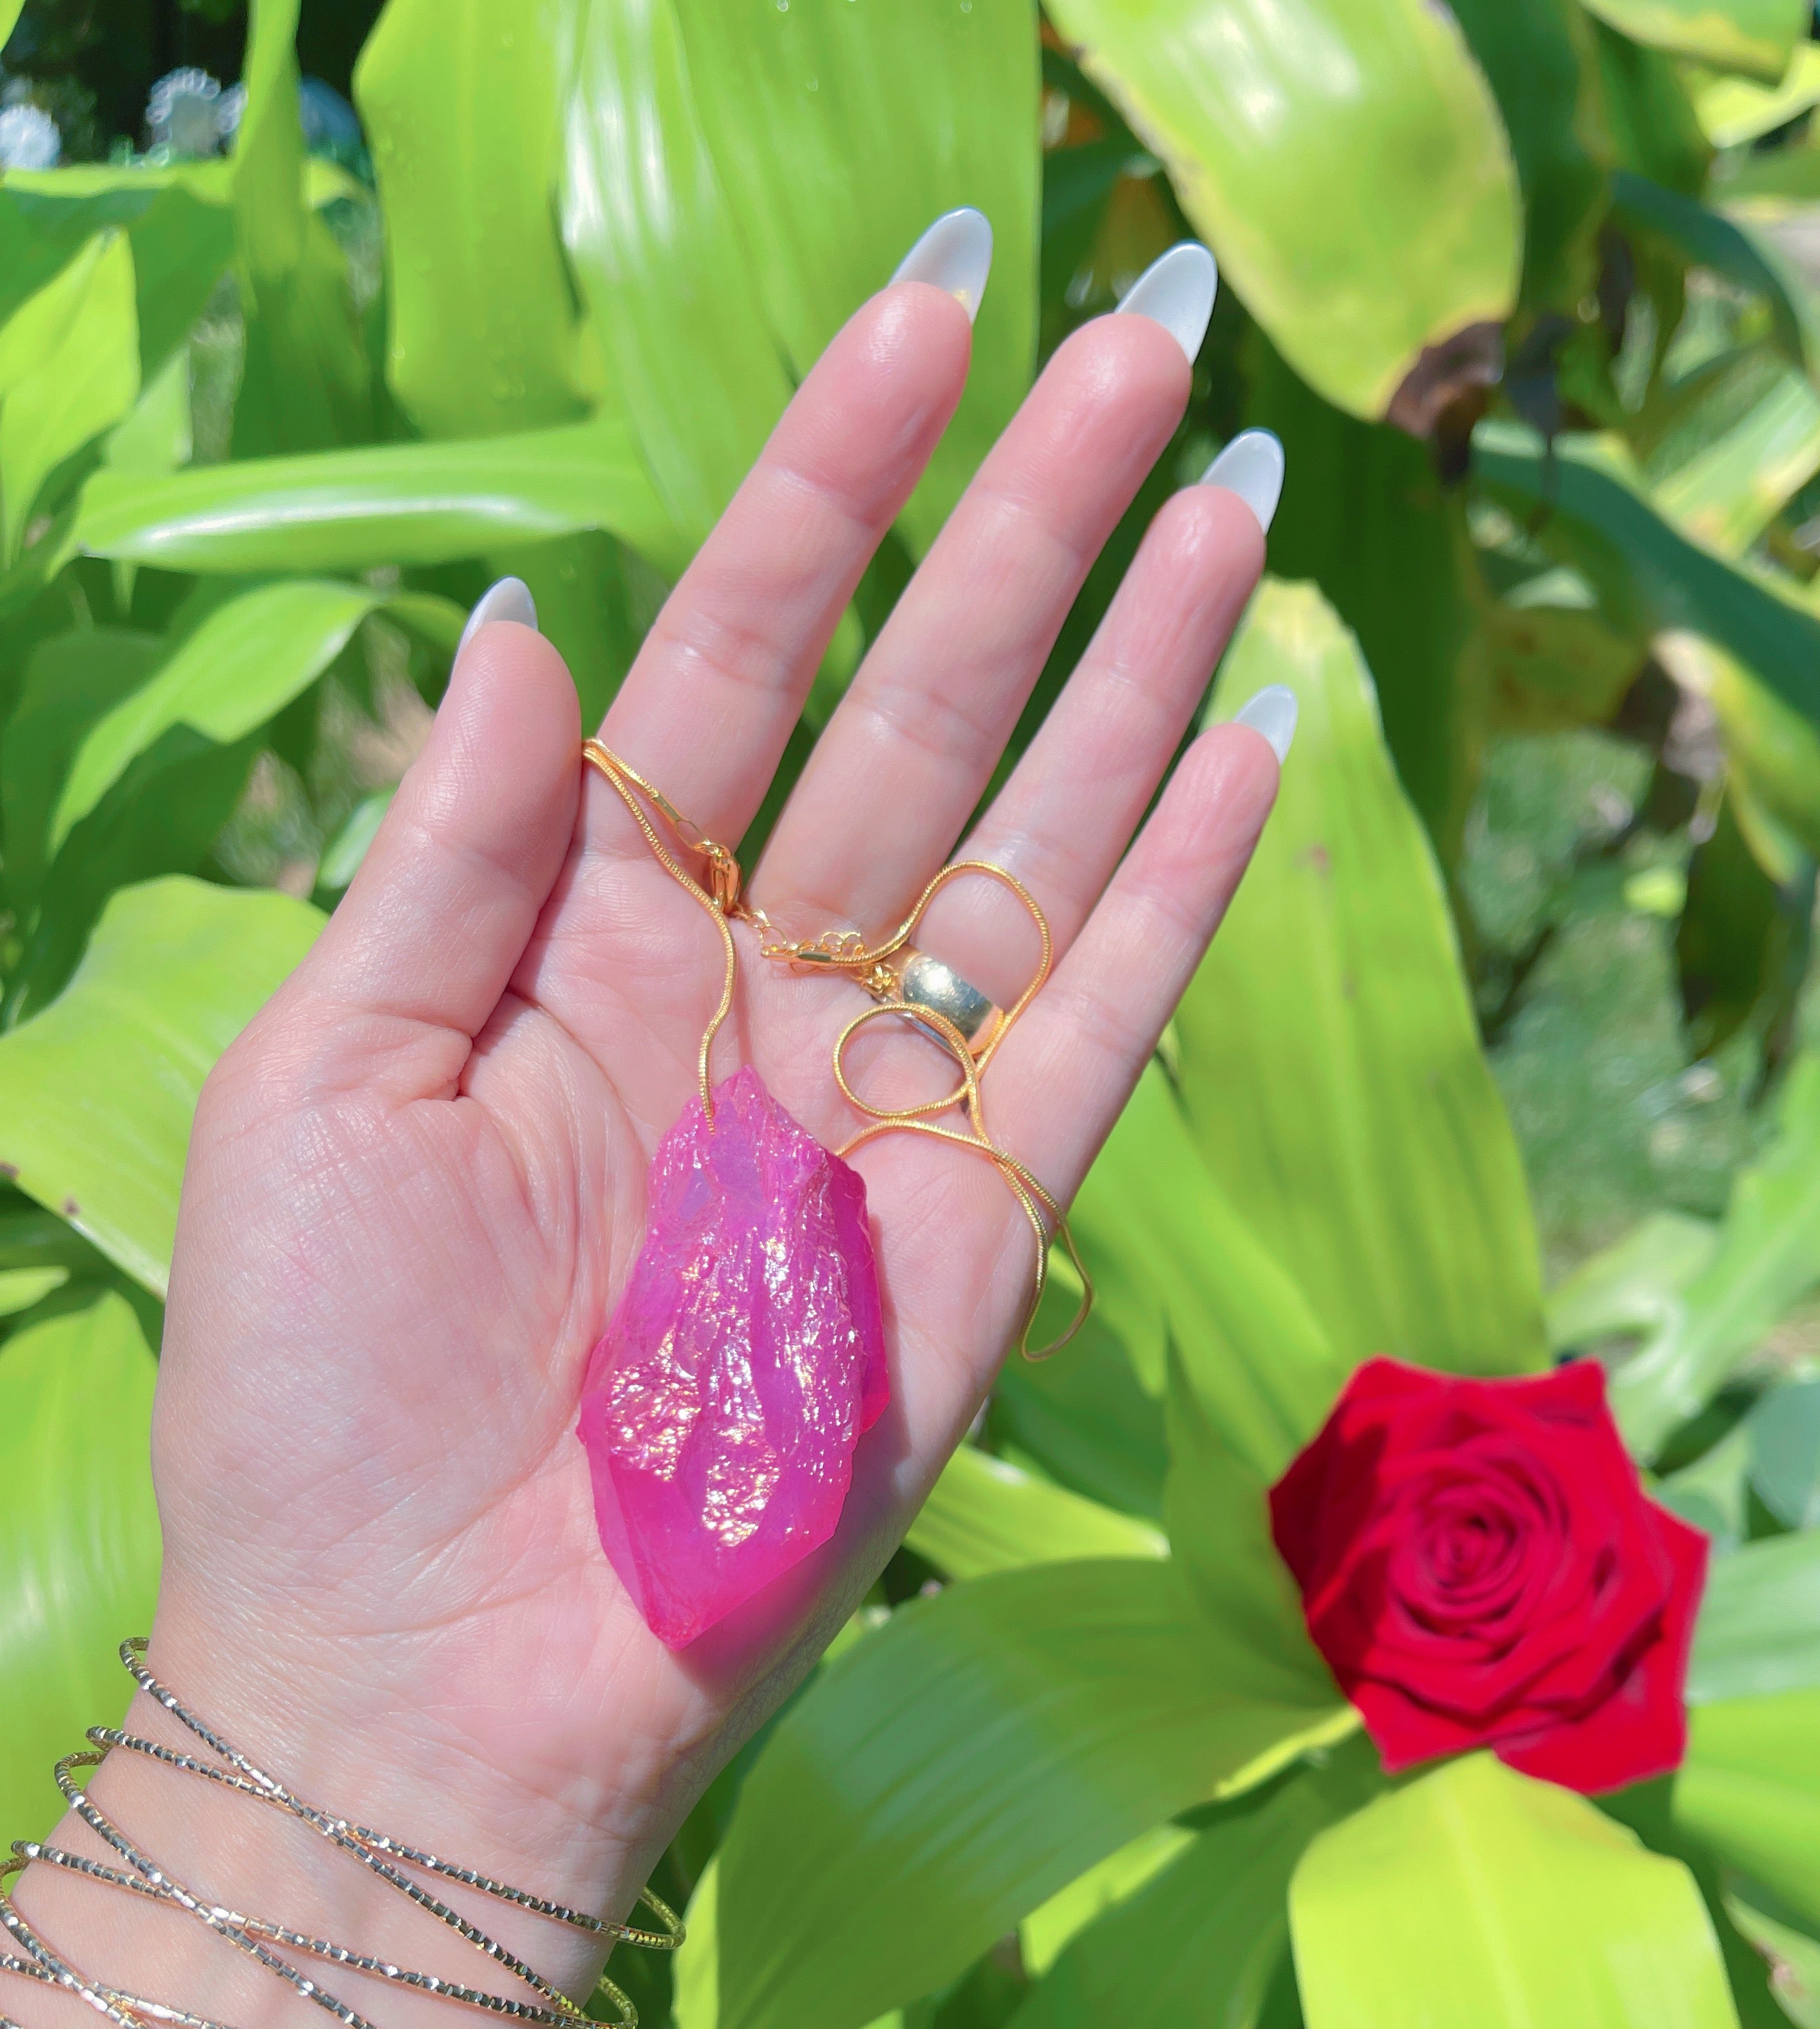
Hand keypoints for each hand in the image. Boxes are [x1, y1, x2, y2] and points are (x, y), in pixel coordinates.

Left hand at [147, 237, 1282, 1911]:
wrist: (427, 1685)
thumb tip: (525, 630)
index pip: (735, 652)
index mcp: (584, 934)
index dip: (834, 482)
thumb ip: (449, 862)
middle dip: (1035, 530)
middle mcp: (753, 989)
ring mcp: (881, 1107)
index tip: (934, 316)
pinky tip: (1259, 744)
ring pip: (1038, 840)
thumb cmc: (324, 1398)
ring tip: (1237, 496)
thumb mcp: (328, 1090)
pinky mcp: (981, 1237)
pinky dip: (1183, 893)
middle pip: (920, 710)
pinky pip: (1098, 1029)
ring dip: (1141, 670)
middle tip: (1151, 340)